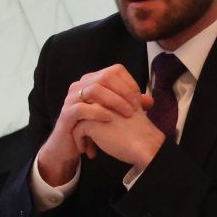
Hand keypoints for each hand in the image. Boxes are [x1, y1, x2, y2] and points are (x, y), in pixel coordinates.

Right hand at [36, 65, 157, 183]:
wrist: (69, 146)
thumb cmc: (93, 127)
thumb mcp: (113, 113)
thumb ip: (130, 105)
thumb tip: (150, 100)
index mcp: (92, 81)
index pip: (114, 71)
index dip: (130, 83)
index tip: (140, 100)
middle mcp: (80, 85)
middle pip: (105, 77)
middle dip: (124, 92)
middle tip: (135, 108)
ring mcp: (71, 99)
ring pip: (94, 90)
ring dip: (114, 101)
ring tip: (127, 114)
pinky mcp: (66, 114)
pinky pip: (81, 108)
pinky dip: (98, 113)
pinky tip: (109, 119)